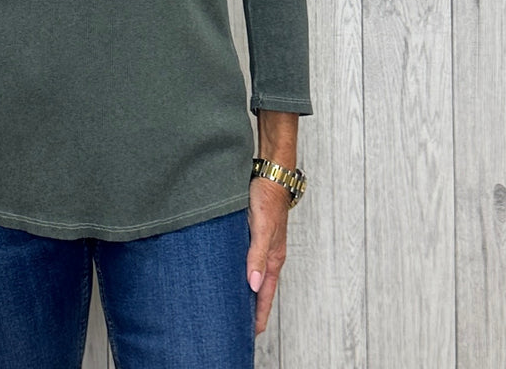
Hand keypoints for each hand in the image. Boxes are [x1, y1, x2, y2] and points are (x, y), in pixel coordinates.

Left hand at [246, 175, 290, 333]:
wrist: (271, 172)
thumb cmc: (268, 197)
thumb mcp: (262, 228)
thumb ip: (257, 255)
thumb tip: (252, 285)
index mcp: (274, 257)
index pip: (265, 294)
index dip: (259, 314)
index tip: (252, 334)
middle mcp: (270, 253)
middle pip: (260, 287)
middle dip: (252, 307)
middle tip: (240, 324)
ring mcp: (263, 243)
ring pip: (254, 273)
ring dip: (246, 288)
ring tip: (234, 302)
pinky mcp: (255, 232)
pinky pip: (249, 258)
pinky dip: (242, 269)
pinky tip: (231, 269)